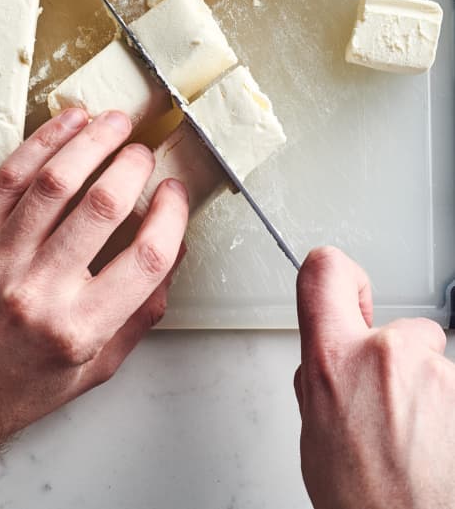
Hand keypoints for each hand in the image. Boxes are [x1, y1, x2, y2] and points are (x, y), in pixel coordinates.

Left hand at [0, 109, 187, 508]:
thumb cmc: (10, 392)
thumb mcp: (90, 372)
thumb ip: (139, 316)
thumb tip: (172, 253)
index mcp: (80, 331)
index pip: (148, 257)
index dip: (171, 215)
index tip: (174, 192)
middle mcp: (39, 293)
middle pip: (104, 205)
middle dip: (133, 164)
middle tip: (142, 151)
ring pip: (56, 180)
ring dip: (93, 140)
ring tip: (113, 121)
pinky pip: (7, 178)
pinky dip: (43, 142)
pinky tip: (66, 123)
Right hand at [295, 246, 454, 508]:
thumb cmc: (366, 504)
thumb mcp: (315, 436)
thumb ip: (319, 382)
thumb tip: (326, 363)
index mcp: (333, 361)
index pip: (324, 272)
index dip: (339, 275)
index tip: (350, 290)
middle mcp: (386, 356)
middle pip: (396, 329)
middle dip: (396, 361)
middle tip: (390, 411)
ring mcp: (437, 375)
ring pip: (433, 365)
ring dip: (427, 394)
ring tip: (418, 444)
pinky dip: (449, 414)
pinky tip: (439, 449)